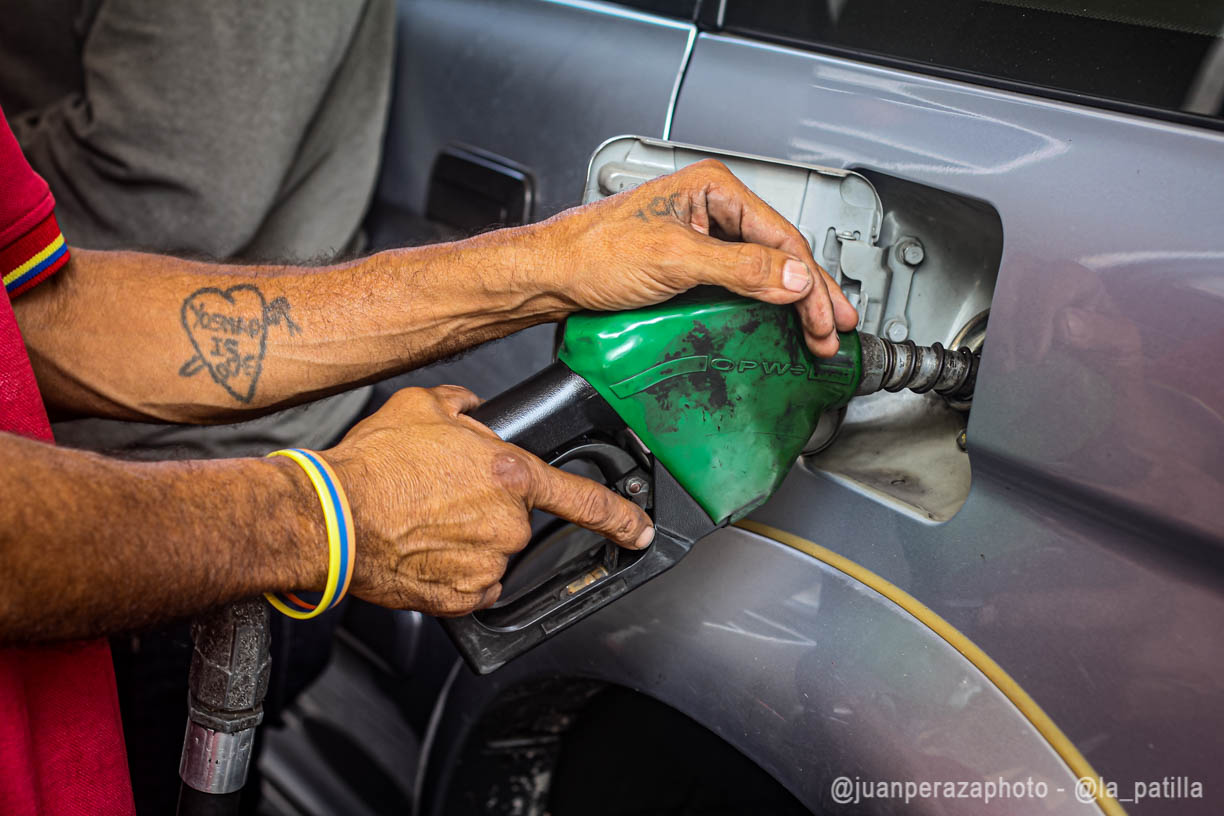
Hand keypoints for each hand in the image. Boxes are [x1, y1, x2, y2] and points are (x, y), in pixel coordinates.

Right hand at [324, 386, 652, 615]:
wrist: (330, 517)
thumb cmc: (372, 466)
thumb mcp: (422, 407)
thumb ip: (462, 407)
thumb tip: (471, 410)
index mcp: (509, 474)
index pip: (582, 499)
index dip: (618, 517)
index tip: (637, 530)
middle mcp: (506, 524)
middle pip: (518, 522)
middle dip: (488, 512)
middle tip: (442, 500)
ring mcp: (487, 565)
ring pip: (493, 555)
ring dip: (467, 543)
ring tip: (423, 523)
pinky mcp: (461, 598)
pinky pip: (471, 586)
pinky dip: (451, 573)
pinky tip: (422, 550)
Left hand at [537, 159, 858, 356]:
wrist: (551, 276)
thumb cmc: (593, 253)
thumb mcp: (675, 259)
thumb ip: (739, 269)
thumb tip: (792, 279)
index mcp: (712, 188)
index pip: (781, 237)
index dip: (809, 282)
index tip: (824, 318)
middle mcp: (709, 207)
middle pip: (777, 254)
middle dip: (808, 295)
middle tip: (828, 331)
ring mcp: (700, 236)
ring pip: (761, 270)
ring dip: (788, 303)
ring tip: (810, 332)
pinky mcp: (688, 264)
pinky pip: (738, 283)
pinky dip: (761, 305)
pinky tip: (773, 322)